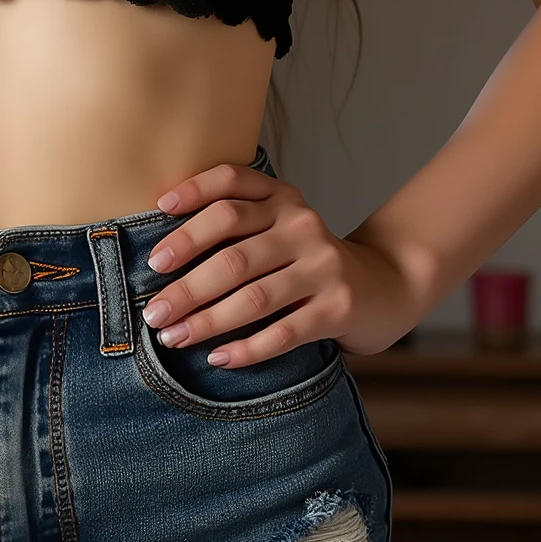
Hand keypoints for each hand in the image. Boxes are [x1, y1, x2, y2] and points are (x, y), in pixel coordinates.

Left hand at [141, 160, 424, 368]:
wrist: (386, 285)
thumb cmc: (308, 259)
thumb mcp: (279, 228)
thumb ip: (236, 226)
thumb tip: (162, 256)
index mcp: (282, 197)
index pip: (232, 183)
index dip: (194, 192)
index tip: (157, 210)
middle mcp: (302, 225)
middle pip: (233, 252)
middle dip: (186, 284)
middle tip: (154, 309)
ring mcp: (323, 266)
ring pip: (253, 296)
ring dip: (207, 321)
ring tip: (173, 337)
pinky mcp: (339, 307)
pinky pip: (284, 332)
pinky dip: (247, 348)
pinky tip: (218, 358)